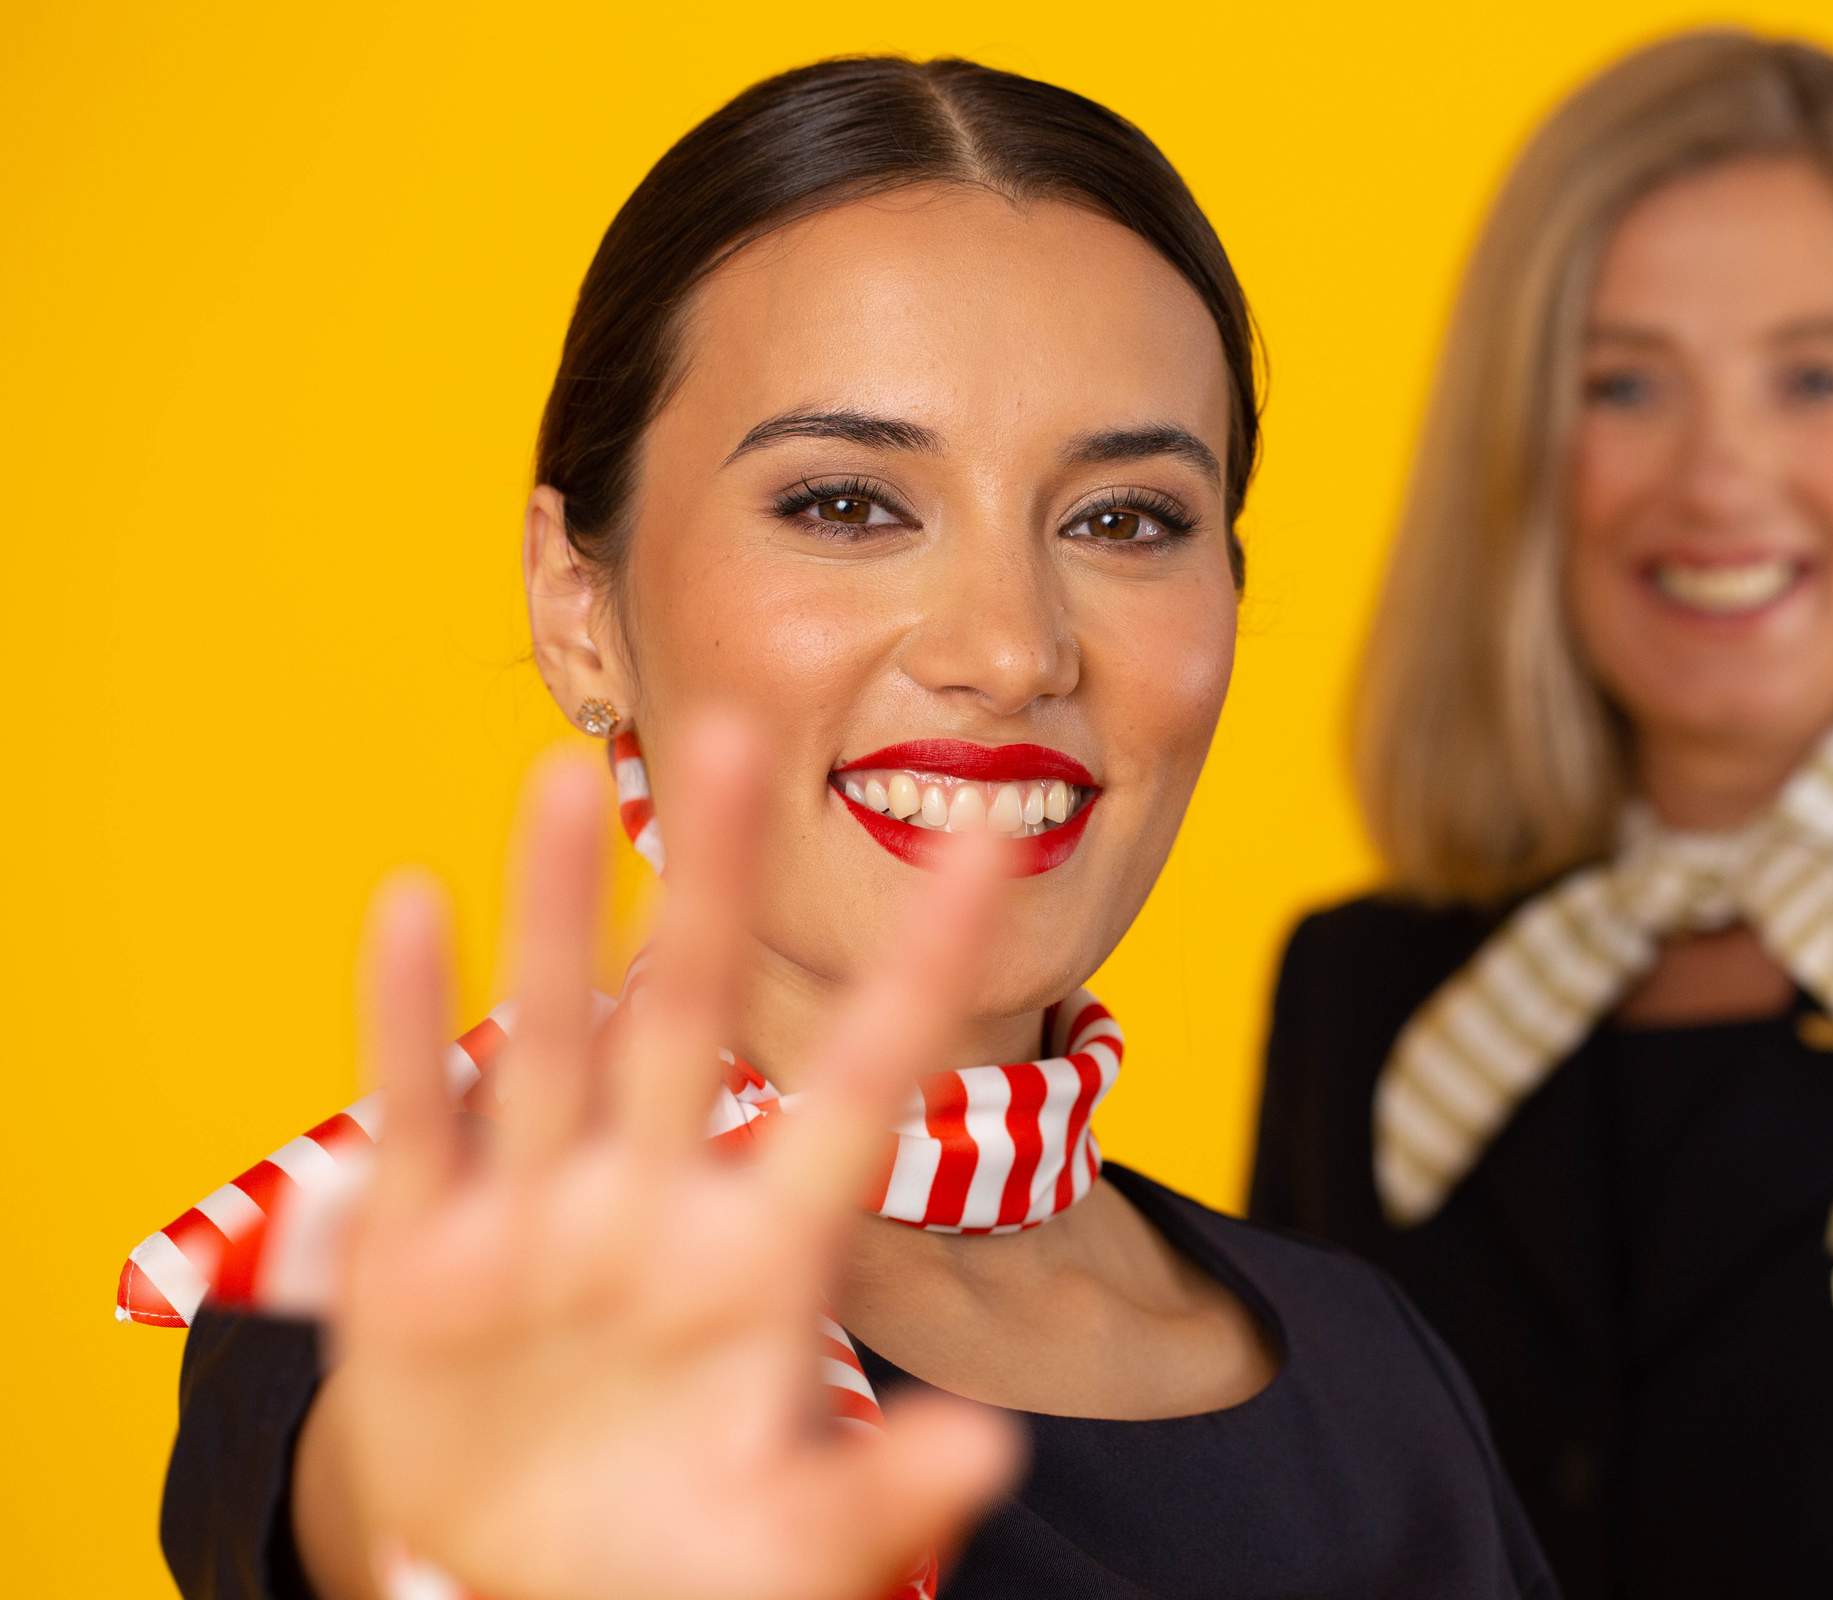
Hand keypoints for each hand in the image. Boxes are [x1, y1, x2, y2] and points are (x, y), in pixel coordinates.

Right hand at [311, 712, 1021, 1599]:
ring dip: (554, 911)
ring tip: (566, 780)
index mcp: (765, 1257)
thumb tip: (992, 1454)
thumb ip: (880, 1492)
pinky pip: (420, 1121)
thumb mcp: (787, 1546)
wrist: (519, 1597)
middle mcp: (656, 1203)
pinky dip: (409, 1021)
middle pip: (695, 1013)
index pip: (862, 1082)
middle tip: (737, 733)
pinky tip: (415, 905)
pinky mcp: (425, 1259)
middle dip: (718, 883)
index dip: (922, 968)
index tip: (984, 845)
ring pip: (553, 1035)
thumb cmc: (675, 1563)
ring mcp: (538, 1217)